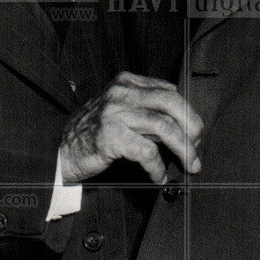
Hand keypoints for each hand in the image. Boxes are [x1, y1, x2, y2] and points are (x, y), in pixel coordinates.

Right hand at [58, 71, 203, 184]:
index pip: (169, 91)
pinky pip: (147, 151)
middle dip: (192, 126)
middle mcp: (122, 93)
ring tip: (190, 165)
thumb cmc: (94, 133)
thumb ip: (146, 108)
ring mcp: (115, 114)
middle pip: (171, 103)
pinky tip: (159, 176)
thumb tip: (185, 123)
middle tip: (199, 146)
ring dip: (183, 149)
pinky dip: (158, 166)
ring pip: (164, 127)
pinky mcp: (111, 137)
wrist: (60, 151)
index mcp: (127, 83)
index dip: (188, 113)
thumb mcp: (120, 110)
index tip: (196, 133)